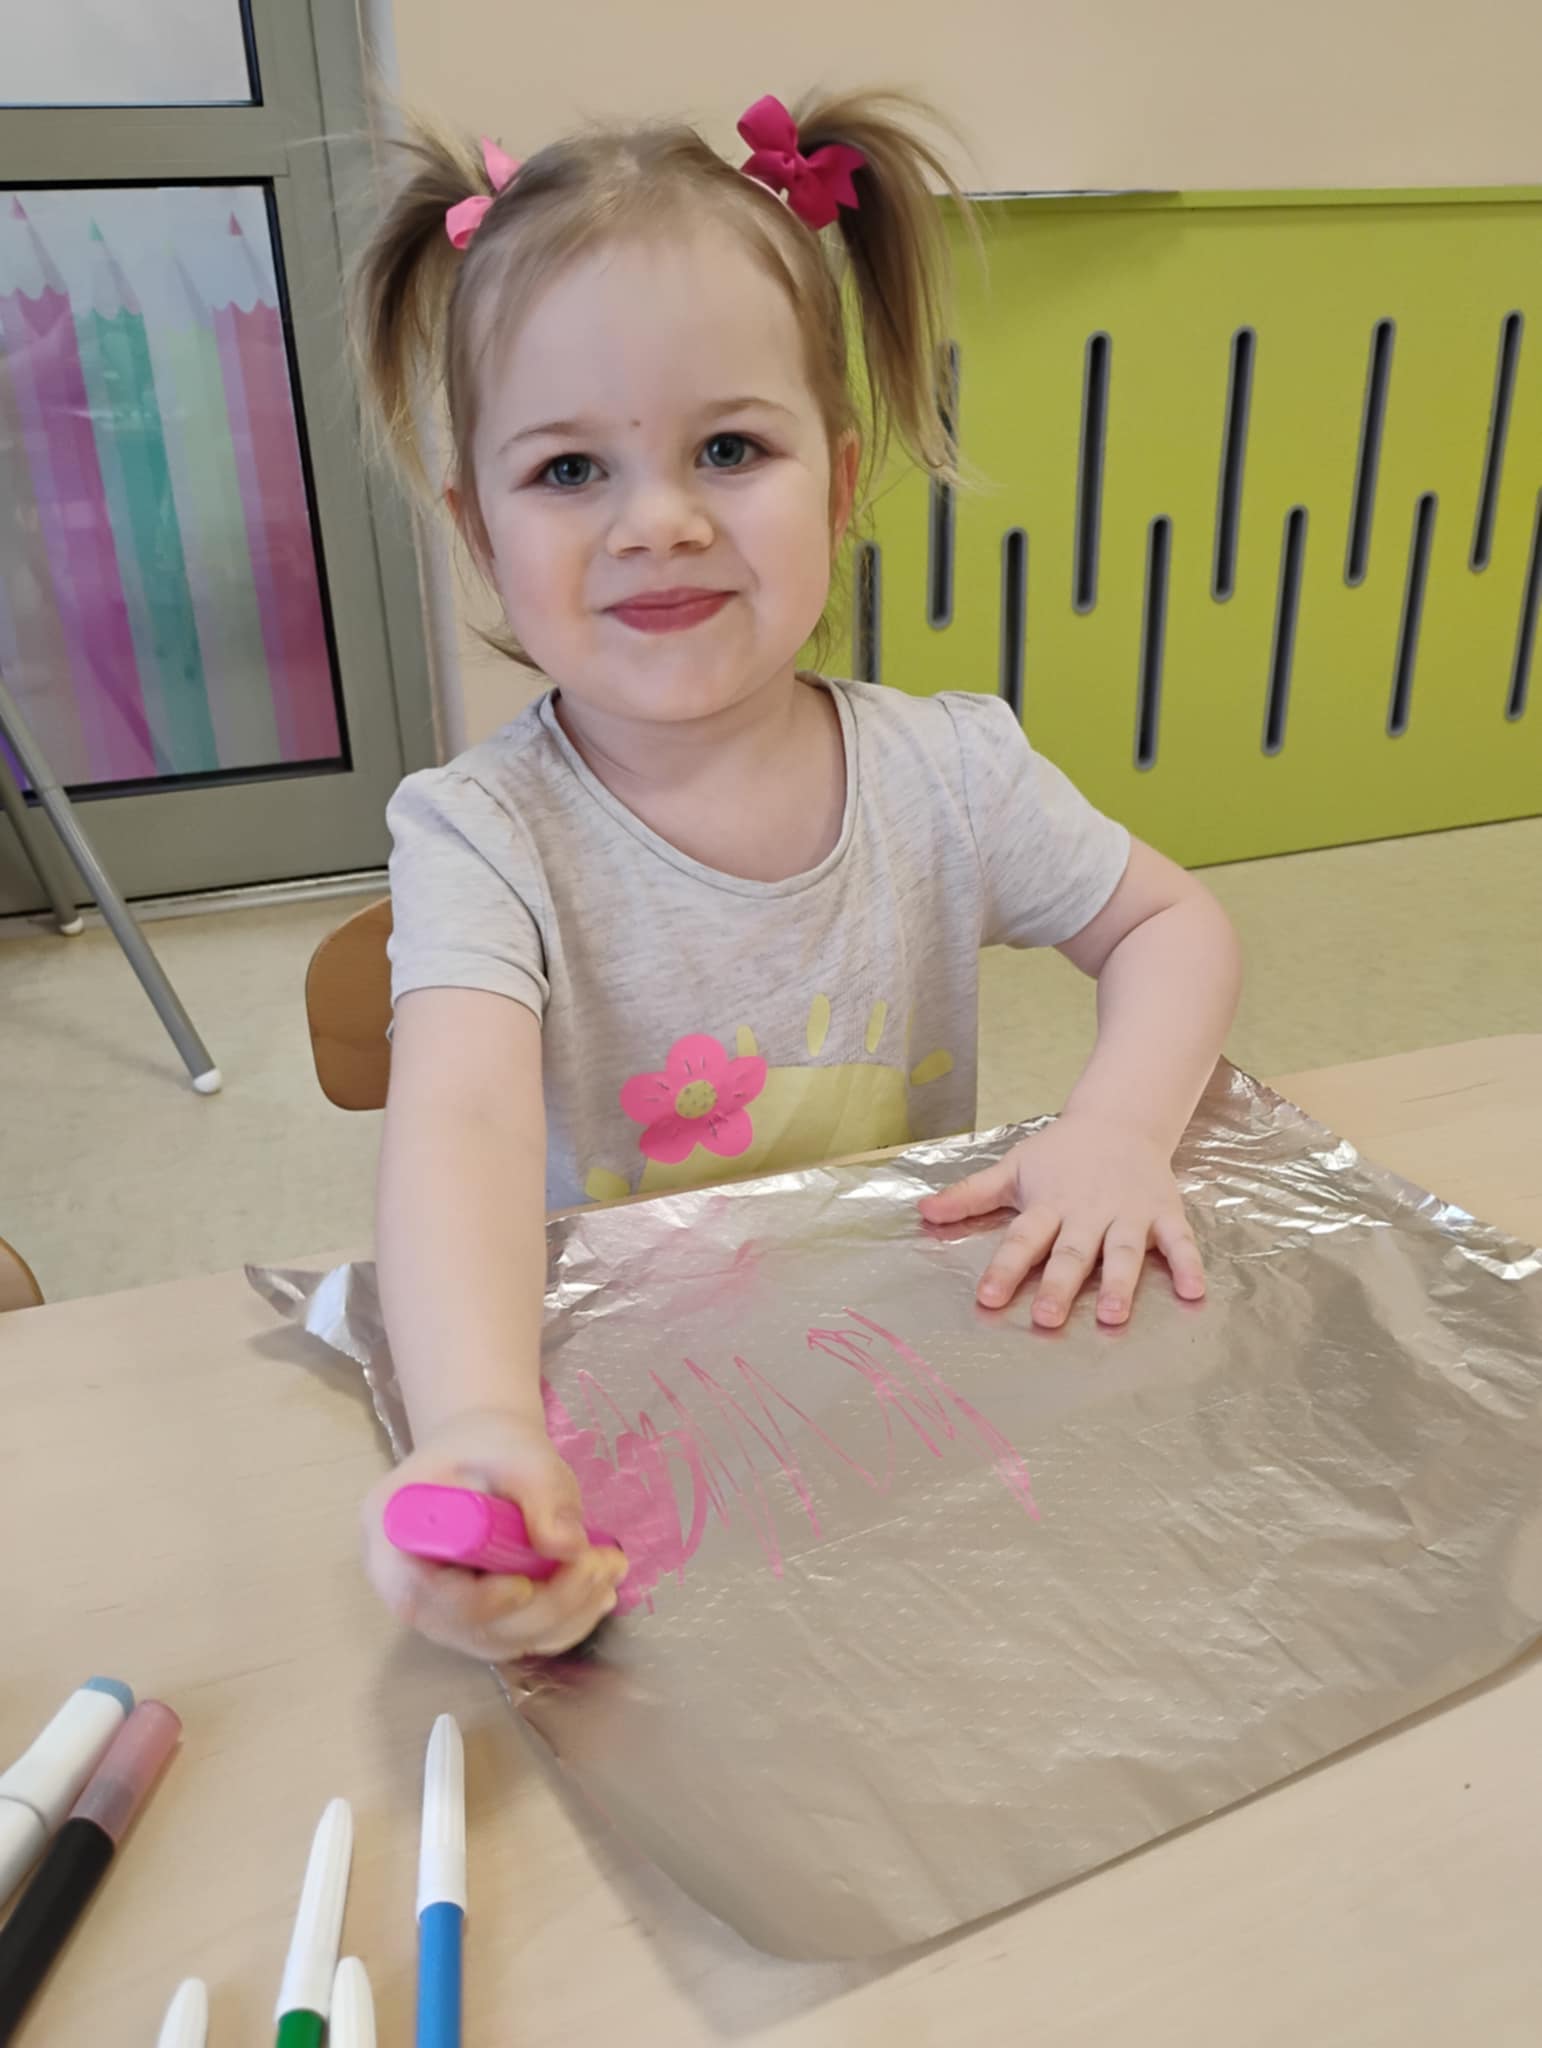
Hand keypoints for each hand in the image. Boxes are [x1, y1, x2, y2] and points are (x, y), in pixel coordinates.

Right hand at [362, 1408, 626, 1660]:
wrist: (484, 1454)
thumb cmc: (487, 1445)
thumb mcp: (516, 1450)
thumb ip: (540, 1491)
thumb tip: (568, 1546)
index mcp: (393, 1533)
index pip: (419, 1593)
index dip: (474, 1602)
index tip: (525, 1585)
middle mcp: (407, 1585)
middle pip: (468, 1626)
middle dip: (545, 1606)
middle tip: (602, 1564)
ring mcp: (441, 1611)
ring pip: (501, 1640)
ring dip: (564, 1617)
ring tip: (610, 1570)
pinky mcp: (476, 1622)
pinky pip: (519, 1638)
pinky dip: (565, 1622)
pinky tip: (599, 1590)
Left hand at [918, 1111, 1204, 1328]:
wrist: (1120, 1119)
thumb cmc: (1061, 1153)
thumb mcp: (1014, 1167)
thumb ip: (972, 1195)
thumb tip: (923, 1213)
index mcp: (1049, 1204)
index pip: (1023, 1239)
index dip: (1004, 1269)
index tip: (987, 1299)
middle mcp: (1087, 1212)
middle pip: (1071, 1252)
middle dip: (1058, 1285)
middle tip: (1046, 1319)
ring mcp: (1127, 1213)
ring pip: (1122, 1250)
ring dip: (1119, 1283)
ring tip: (1112, 1316)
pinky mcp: (1163, 1212)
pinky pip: (1179, 1240)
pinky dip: (1188, 1264)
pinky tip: (1195, 1293)